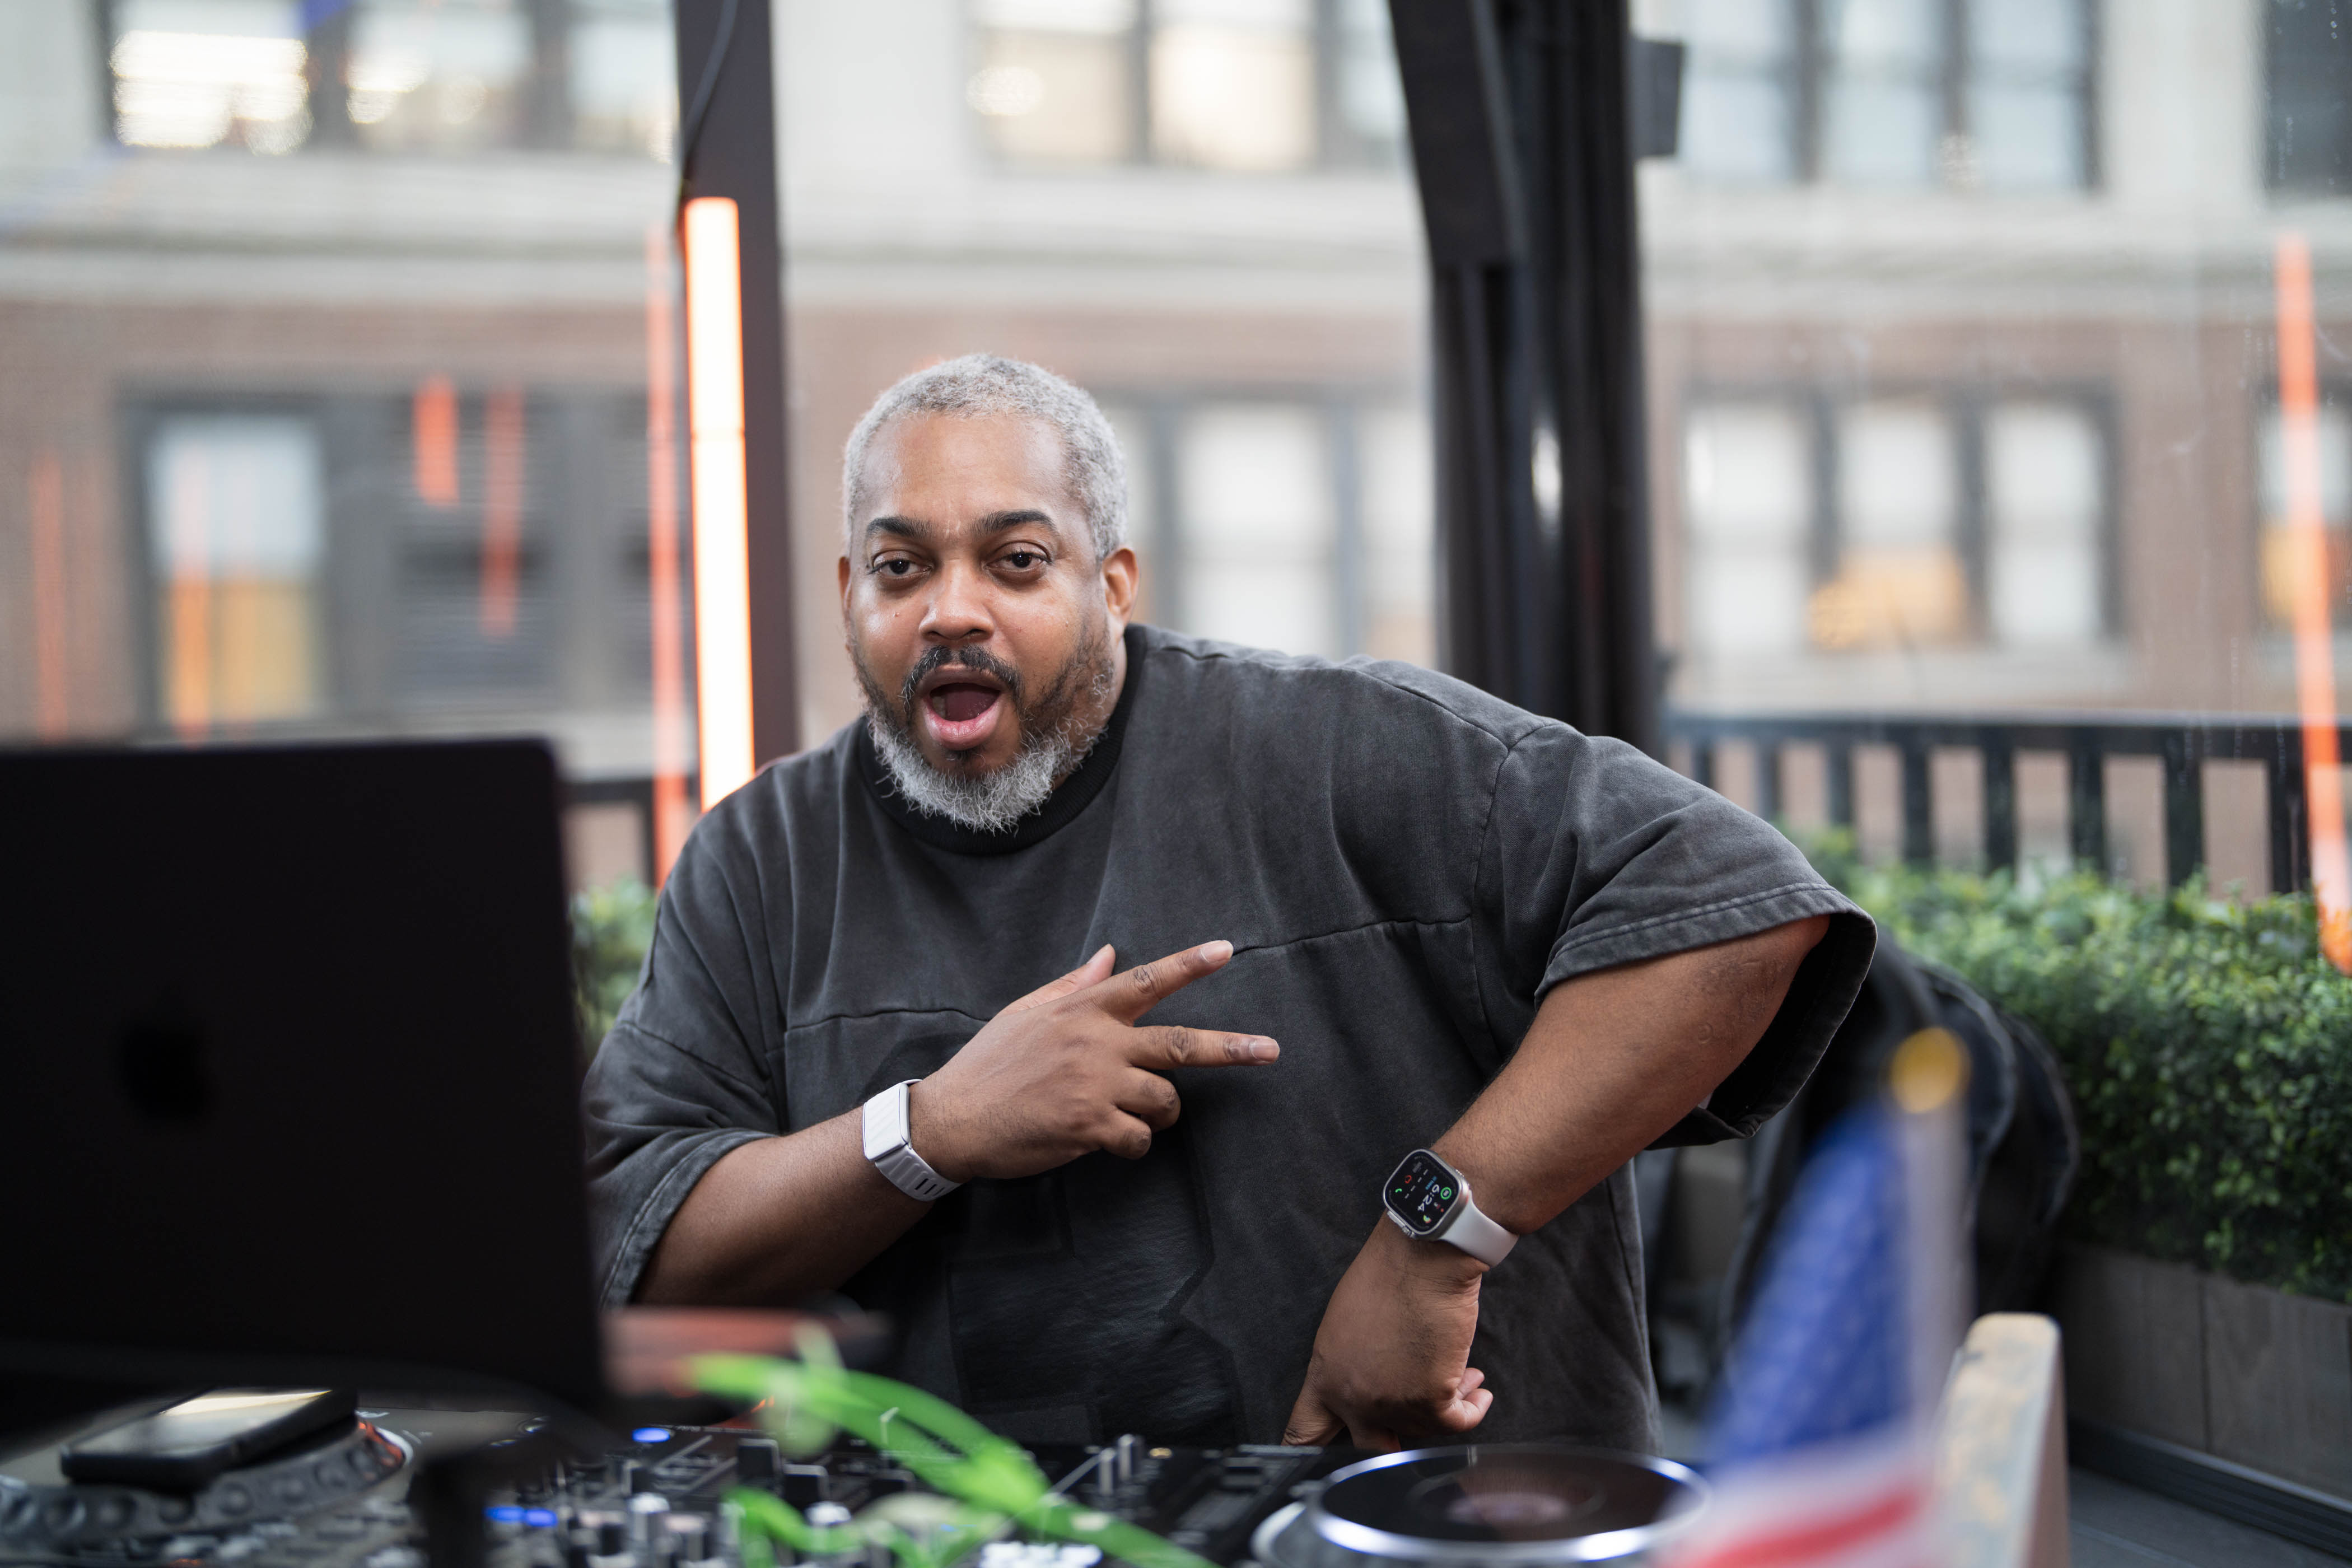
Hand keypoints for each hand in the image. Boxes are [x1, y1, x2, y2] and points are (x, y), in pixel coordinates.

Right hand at [910, 941, 1277, 1182]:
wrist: (953, 1119)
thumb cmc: (989, 1064)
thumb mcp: (1026, 1012)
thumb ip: (1074, 985)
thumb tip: (1110, 956)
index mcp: (1082, 1010)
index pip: (1146, 980)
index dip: (1190, 964)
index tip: (1227, 950)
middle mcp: (1096, 1043)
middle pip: (1180, 1044)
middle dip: (1232, 1048)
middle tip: (1271, 1050)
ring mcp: (1095, 1086)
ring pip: (1165, 1101)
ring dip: (1161, 1114)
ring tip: (1137, 1116)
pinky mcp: (1089, 1126)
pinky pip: (1139, 1139)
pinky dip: (1133, 1144)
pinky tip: (1107, 1141)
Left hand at [1282, 1220, 1492, 1449]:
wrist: (1423, 1255)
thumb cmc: (1388, 1273)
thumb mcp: (1345, 1322)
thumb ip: (1350, 1364)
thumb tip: (1370, 1384)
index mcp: (1324, 1374)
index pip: (1304, 1430)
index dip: (1309, 1452)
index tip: (1314, 1462)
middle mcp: (1352, 1396)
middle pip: (1366, 1446)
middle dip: (1393, 1440)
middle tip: (1411, 1428)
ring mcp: (1389, 1402)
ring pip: (1421, 1430)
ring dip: (1445, 1406)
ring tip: (1461, 1378)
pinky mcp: (1429, 1399)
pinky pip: (1457, 1421)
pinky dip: (1472, 1407)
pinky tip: (1478, 1392)